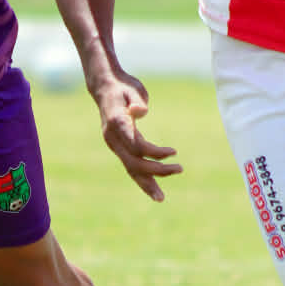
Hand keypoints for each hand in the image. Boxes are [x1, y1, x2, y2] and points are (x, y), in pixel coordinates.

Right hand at [94, 68, 182, 201]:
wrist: (104, 88)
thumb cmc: (123, 86)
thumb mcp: (132, 88)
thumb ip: (137, 100)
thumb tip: (141, 110)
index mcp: (117, 123)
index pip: (136, 146)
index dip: (155, 153)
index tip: (173, 152)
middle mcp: (113, 138)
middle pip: (134, 162)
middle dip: (156, 171)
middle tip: (180, 169)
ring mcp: (114, 145)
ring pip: (130, 169)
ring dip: (147, 184)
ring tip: (161, 198)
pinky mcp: (118, 148)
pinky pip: (130, 166)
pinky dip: (142, 179)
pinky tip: (153, 188)